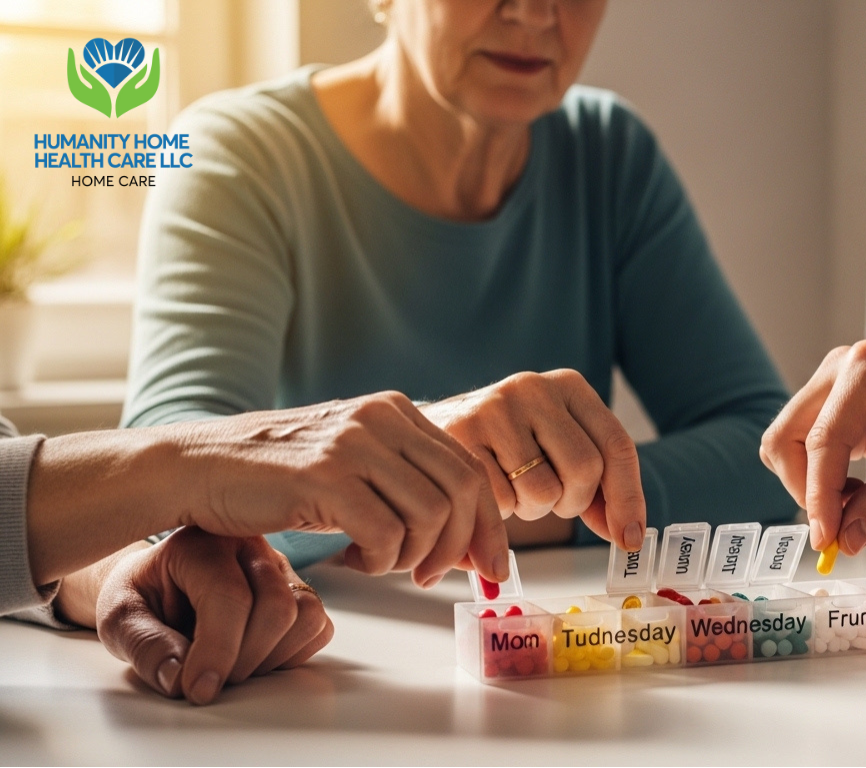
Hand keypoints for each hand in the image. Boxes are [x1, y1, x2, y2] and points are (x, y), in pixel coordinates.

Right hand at [29, 391, 508, 587]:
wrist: (198, 467)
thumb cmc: (277, 477)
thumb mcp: (355, 467)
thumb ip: (410, 489)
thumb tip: (471, 544)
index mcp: (395, 410)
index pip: (469, 467)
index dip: (489, 523)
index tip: (491, 565)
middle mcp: (381, 418)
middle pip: (464, 490)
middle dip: (463, 546)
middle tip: (435, 578)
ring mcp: (354, 444)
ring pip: (430, 515)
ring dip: (413, 556)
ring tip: (382, 564)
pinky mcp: (325, 476)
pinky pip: (386, 533)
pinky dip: (381, 560)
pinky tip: (354, 560)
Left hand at [94, 528, 331, 705]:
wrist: (156, 588)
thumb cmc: (141, 598)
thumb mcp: (119, 620)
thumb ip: (145, 646)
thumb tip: (180, 678)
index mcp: (202, 544)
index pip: (229, 597)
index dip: (217, 652)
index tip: (198, 689)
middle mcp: (249, 547)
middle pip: (277, 606)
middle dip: (246, 659)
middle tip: (213, 680)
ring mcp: (280, 568)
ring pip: (307, 613)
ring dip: (273, 656)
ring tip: (235, 667)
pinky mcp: (298, 590)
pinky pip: (319, 626)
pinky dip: (293, 653)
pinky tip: (256, 657)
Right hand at [421, 370, 645, 550]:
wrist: (432, 434)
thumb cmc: (508, 447)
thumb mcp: (557, 447)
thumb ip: (596, 484)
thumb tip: (627, 532)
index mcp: (569, 386)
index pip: (616, 445)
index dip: (628, 497)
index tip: (628, 536)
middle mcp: (534, 388)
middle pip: (585, 469)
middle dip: (574, 502)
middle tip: (554, 503)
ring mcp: (495, 408)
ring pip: (544, 491)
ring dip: (534, 510)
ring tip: (516, 491)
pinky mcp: (461, 435)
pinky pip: (502, 500)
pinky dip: (502, 511)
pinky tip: (490, 490)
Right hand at [760, 341, 865, 553]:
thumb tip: (846, 540)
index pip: (825, 440)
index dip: (819, 495)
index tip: (825, 537)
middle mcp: (839, 368)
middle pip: (787, 436)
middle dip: (805, 487)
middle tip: (835, 526)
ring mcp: (831, 383)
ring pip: (788, 443)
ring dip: (810, 483)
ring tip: (854, 502)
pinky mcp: (832, 403)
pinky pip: (803, 445)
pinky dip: (819, 476)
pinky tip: (854, 489)